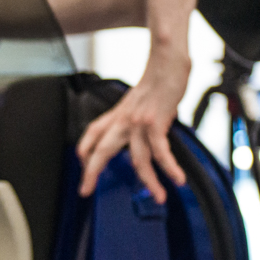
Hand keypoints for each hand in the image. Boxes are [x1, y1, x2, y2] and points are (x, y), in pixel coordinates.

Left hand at [76, 49, 189, 201]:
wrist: (168, 62)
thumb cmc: (158, 81)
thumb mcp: (138, 101)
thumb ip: (135, 117)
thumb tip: (143, 131)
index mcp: (118, 114)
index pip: (92, 134)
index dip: (84, 152)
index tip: (83, 167)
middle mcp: (124, 119)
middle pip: (101, 151)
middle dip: (91, 173)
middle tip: (85, 191)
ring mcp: (138, 122)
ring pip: (138, 159)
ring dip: (150, 182)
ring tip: (159, 197)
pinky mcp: (155, 122)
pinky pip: (160, 152)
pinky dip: (170, 168)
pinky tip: (177, 179)